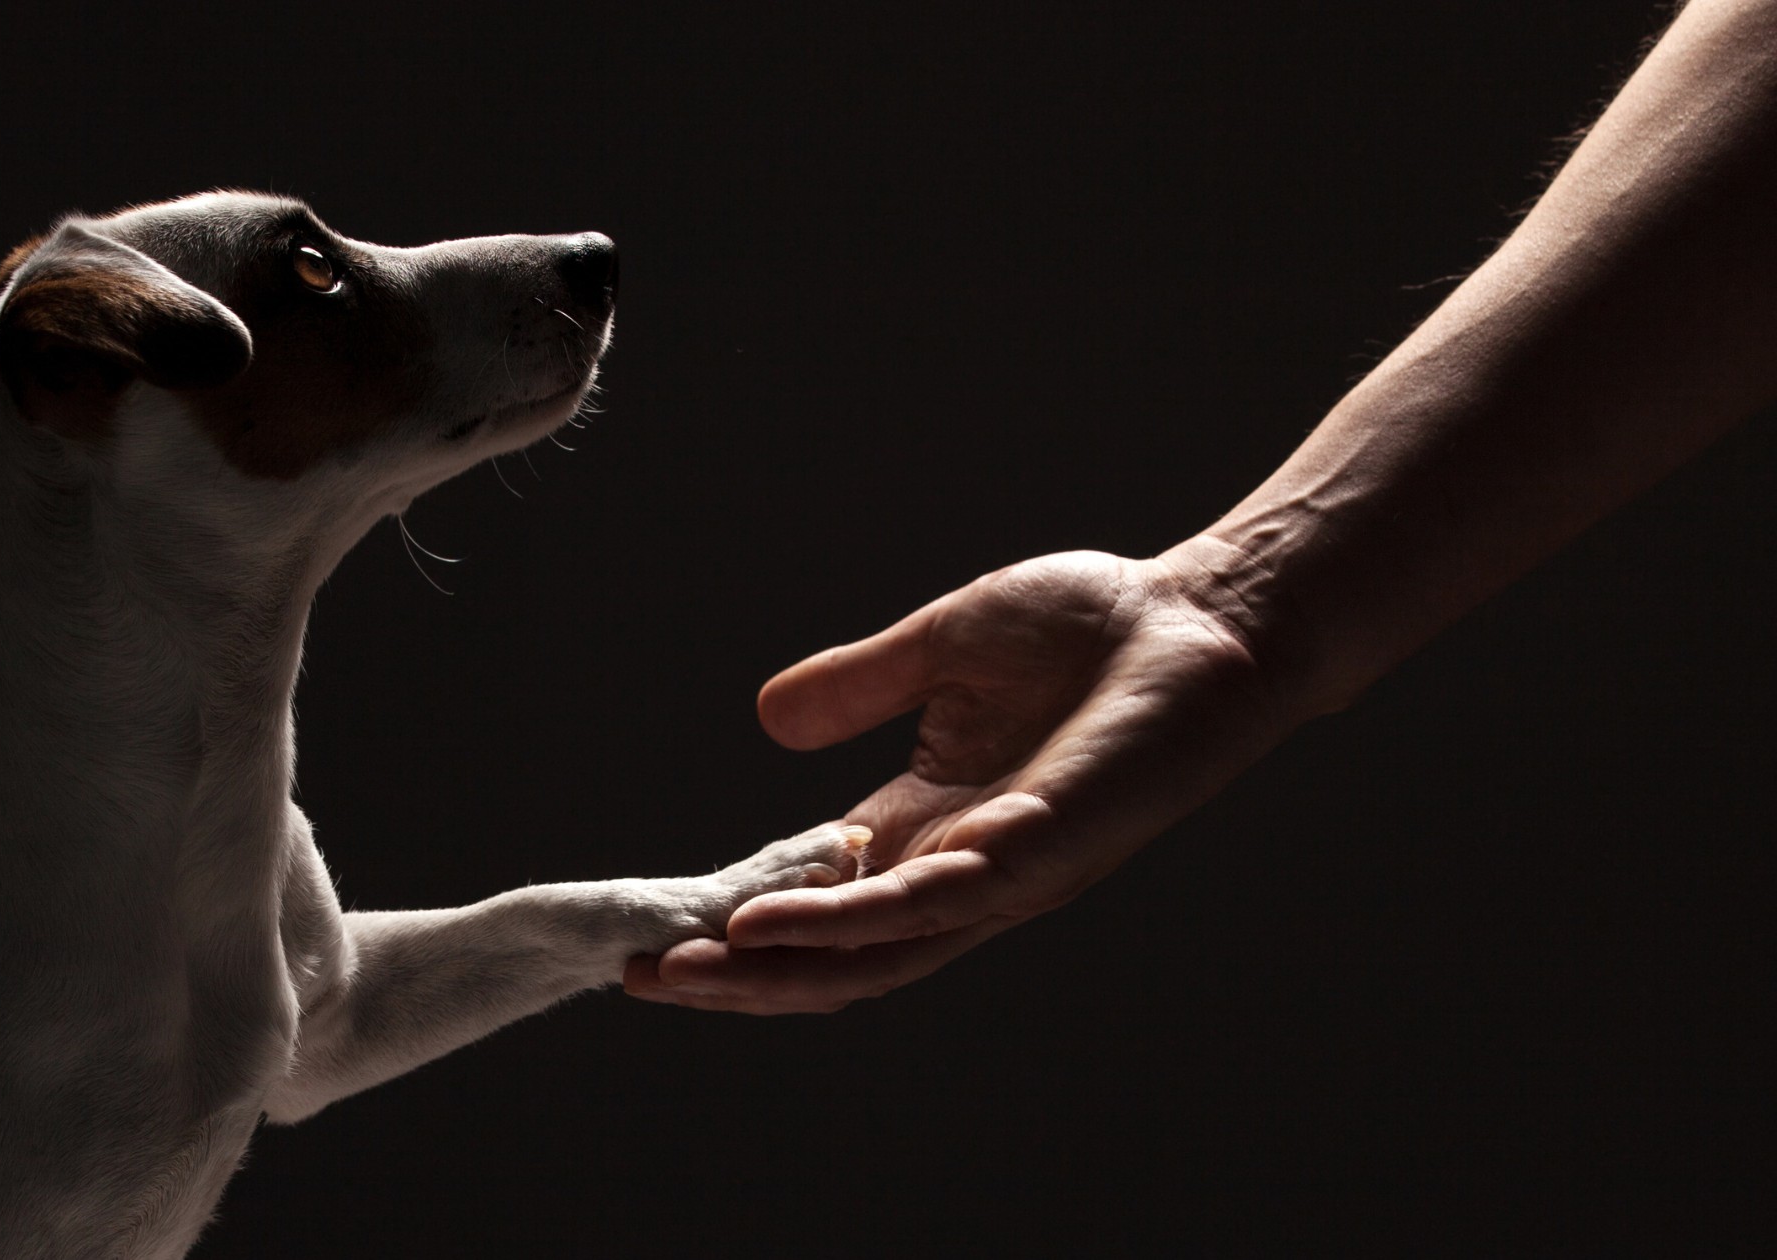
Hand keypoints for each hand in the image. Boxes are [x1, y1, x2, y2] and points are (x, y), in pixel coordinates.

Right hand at [624, 541, 1306, 1012]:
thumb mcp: (941, 648)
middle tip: (641, 976)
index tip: (659, 923)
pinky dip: (843, 925)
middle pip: (833, 953)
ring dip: (769, 970)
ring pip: (868, 954)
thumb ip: (860, 686)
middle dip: (736, 973)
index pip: (822, 895)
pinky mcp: (1039, 857)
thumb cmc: (1096, 628)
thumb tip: (769, 718)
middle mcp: (960, 868)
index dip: (742, 915)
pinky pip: (925, 908)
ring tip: (680, 971)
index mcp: (932, 822)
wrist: (1206, 617)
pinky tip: (771, 924)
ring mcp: (1000, 874)